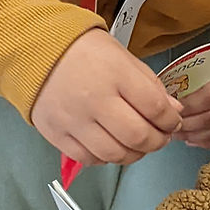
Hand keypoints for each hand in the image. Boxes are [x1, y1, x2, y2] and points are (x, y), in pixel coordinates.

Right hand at [33, 29, 182, 165]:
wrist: (36, 50)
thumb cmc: (84, 51)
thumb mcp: (123, 57)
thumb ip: (151, 85)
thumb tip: (173, 112)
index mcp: (115, 74)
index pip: (155, 108)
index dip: (170, 120)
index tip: (171, 121)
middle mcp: (94, 99)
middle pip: (138, 137)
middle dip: (157, 142)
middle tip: (159, 137)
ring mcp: (73, 120)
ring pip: (115, 154)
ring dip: (134, 154)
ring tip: (137, 145)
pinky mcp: (56, 134)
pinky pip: (89, 159)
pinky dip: (106, 158)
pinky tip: (111, 146)